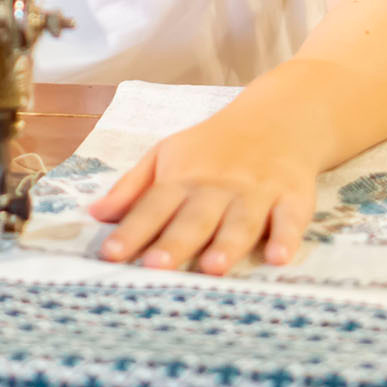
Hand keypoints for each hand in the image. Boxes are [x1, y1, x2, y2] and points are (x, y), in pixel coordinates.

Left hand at [86, 103, 319, 274]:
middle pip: (195, 217)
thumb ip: (132, 188)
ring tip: (213, 268)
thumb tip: (94, 214)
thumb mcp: (166, 155)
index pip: (152, 205)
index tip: (110, 254)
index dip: (131, 230)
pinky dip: (286, 238)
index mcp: (182, 177)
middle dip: (176, 242)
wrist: (277, 118)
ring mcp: (256, 192)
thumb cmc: (213, 147)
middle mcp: (218, 186)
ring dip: (227, 244)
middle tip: (156, 267)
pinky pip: (290, 219)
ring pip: (241, 221)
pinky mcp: (292, 197)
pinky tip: (278, 258)